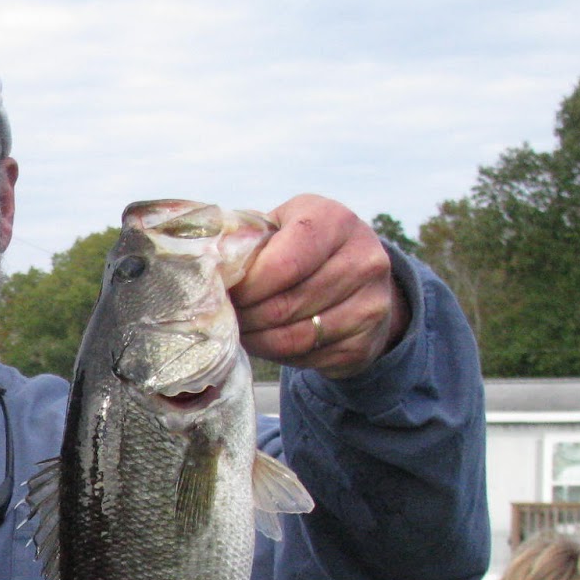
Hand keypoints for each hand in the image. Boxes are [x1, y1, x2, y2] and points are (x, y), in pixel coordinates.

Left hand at [231, 195, 409, 379]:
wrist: (361, 279)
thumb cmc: (304, 248)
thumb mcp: (281, 227)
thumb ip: (248, 240)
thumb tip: (208, 268)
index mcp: (335, 221)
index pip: (283, 264)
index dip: (247, 287)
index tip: (225, 294)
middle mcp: (364, 259)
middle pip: (286, 305)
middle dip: (247, 317)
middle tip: (225, 319)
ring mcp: (372, 303)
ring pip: (296, 337)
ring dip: (258, 340)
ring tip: (241, 331)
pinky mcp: (367, 342)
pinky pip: (310, 358)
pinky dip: (280, 355)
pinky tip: (268, 342)